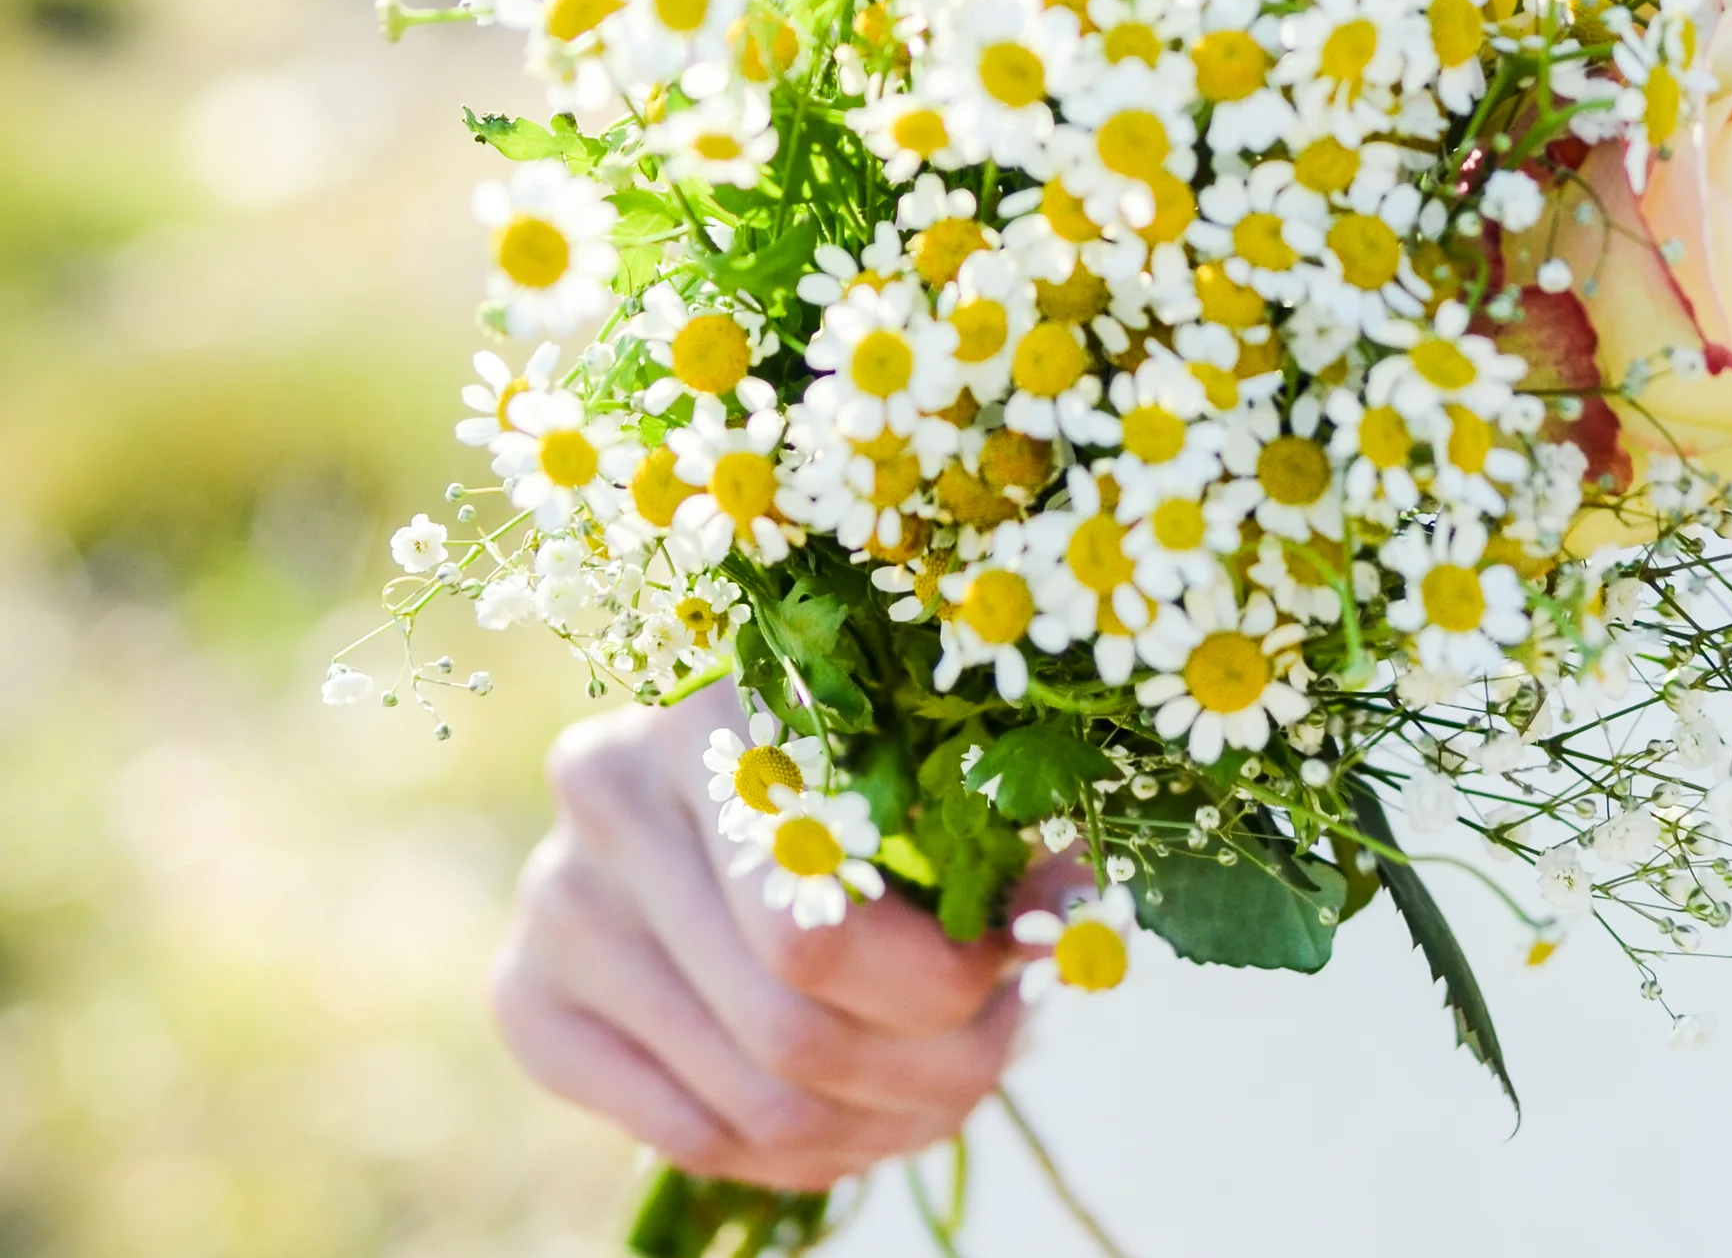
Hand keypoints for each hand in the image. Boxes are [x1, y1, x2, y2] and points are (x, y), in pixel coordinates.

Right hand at [492, 681, 1034, 1191]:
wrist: (677, 780)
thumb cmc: (835, 757)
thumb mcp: (915, 761)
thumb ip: (988, 836)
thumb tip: (1075, 917)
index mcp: (713, 707)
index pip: (818, 922)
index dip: (942, 981)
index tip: (1019, 972)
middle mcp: (608, 793)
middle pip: (788, 1026)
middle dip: (929, 1070)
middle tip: (999, 1054)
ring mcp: (553, 899)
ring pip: (747, 1099)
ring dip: (877, 1124)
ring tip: (946, 1092)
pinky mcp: (523, 995)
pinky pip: (682, 1134)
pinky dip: (791, 1157)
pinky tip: (855, 1120)